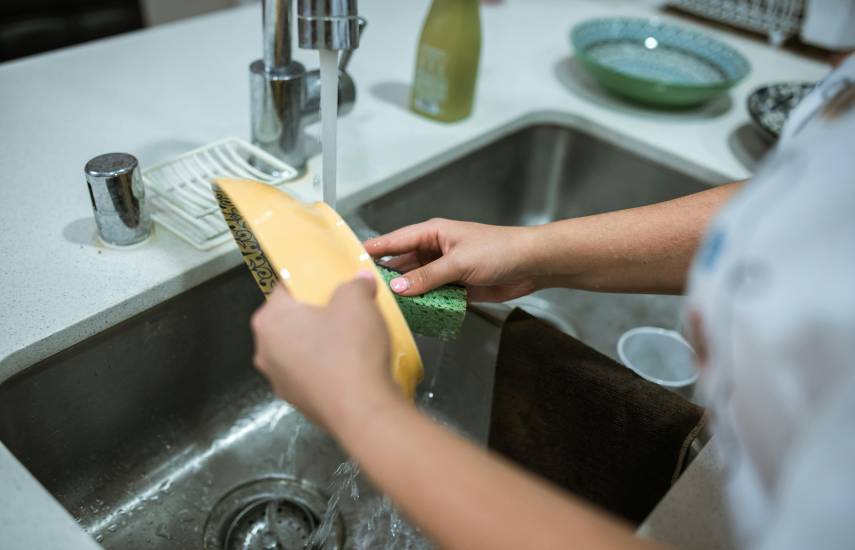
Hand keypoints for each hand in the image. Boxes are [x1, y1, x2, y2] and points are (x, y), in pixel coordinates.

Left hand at [250, 272, 401, 436]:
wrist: (362, 411)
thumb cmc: (351, 348)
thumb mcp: (357, 302)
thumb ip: (355, 284)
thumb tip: (360, 279)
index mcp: (269, 320)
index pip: (285, 288)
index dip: (311, 282)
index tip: (333, 283)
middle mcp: (264, 350)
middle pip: (291, 320)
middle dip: (316, 313)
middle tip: (346, 309)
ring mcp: (278, 381)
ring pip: (300, 349)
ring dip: (320, 342)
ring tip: (352, 339)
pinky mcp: (297, 402)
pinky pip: (311, 373)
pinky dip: (326, 367)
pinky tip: (350, 367)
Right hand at [364, 219, 538, 301]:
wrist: (531, 265)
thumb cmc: (499, 250)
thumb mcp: (459, 262)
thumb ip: (428, 277)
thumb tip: (398, 287)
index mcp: (433, 233)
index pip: (396, 240)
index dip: (374, 249)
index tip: (351, 258)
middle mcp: (435, 250)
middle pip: (403, 264)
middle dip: (387, 278)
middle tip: (364, 292)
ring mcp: (444, 270)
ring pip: (416, 283)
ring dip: (406, 295)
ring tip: (383, 308)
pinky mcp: (455, 287)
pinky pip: (432, 296)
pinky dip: (424, 305)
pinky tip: (411, 315)